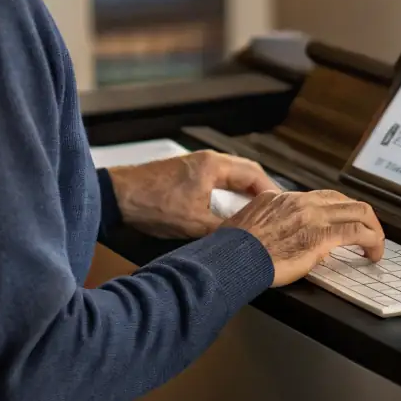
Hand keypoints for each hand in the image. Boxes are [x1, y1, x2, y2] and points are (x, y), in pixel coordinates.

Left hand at [107, 152, 276, 239]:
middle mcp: (207, 160)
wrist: (117, 196)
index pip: (254, 175)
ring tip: (258, 209)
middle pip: (246, 171)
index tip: (283, 207)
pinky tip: (230, 207)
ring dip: (245, 190)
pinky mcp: (185, 174)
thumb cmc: (152, 205)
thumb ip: (222, 229)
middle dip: (262, 190)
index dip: (271, 192)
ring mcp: (195, 165)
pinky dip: (229, 190)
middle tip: (275, 209)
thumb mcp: (193, 223)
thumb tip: (244, 240)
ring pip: (231, 174)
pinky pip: (217, 178)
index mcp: (213, 166)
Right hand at [221, 189, 384, 286]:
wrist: (231, 258)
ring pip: (358, 210)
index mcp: (281, 199)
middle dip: (360, 215)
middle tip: (366, 231)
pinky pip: (358, 232)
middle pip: (342, 199)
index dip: (335, 211)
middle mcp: (300, 202)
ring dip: (373, 228)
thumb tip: (281, 238)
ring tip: (375, 244)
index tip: (340, 223)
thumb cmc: (233, 250)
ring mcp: (312, 217)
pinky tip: (373, 253)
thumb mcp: (248, 225)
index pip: (318, 198)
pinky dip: (372, 241)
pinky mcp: (321, 236)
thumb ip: (268, 225)